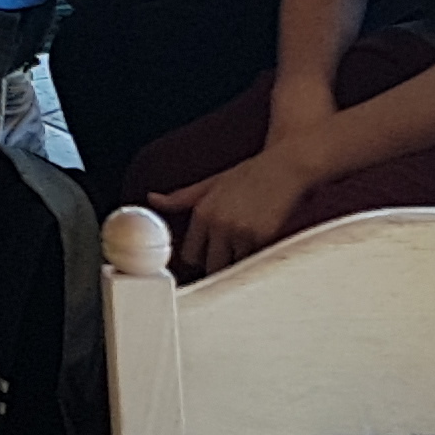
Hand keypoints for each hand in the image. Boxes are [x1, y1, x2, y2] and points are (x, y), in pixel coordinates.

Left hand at [150, 145, 318, 273]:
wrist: (282, 168)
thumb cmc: (248, 175)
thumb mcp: (210, 183)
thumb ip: (181, 197)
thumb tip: (152, 198)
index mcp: (202, 212)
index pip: (190, 254)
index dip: (200, 257)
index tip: (208, 256)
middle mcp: (219, 224)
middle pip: (210, 266)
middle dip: (218, 265)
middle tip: (228, 256)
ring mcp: (241, 233)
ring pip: (233, 267)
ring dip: (239, 263)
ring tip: (246, 248)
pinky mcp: (262, 238)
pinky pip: (254, 261)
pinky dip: (256, 259)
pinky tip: (260, 245)